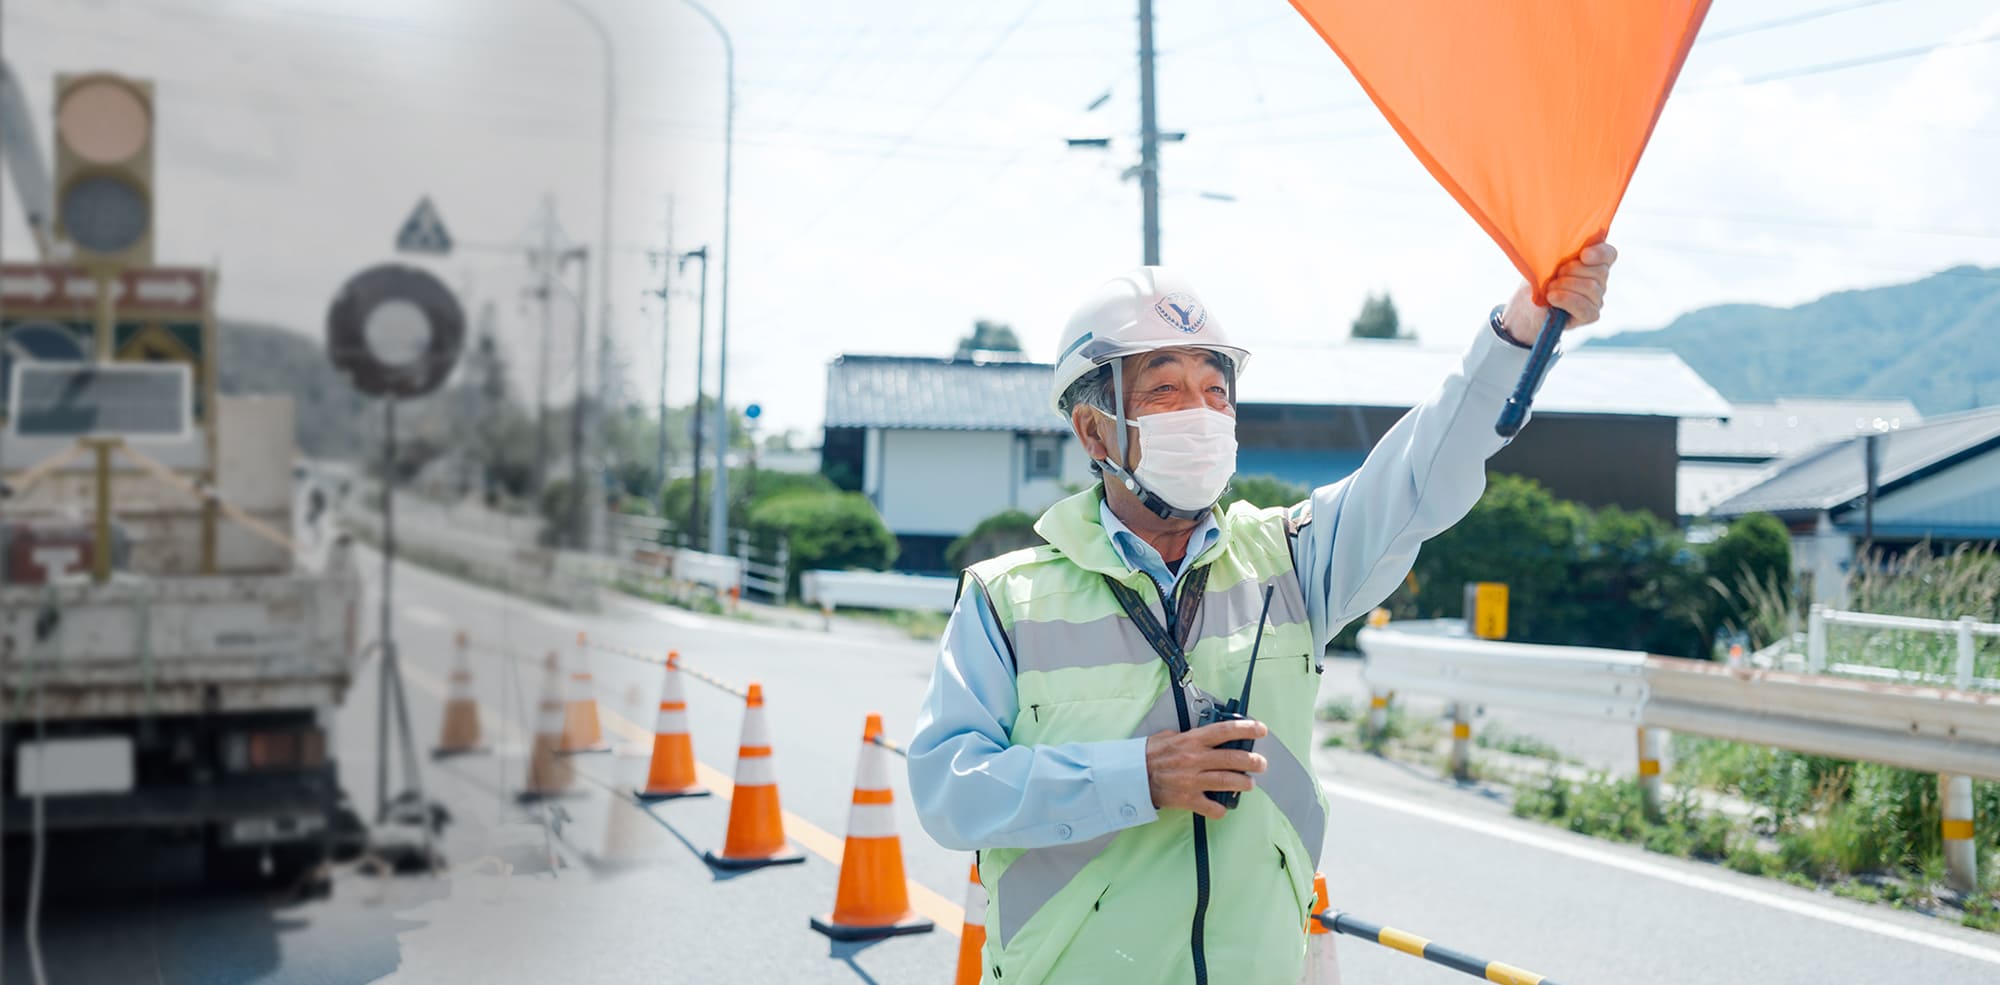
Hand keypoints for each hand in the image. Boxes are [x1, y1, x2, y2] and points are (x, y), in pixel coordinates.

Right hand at [1145, 719, 1268, 820]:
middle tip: (1261, 763)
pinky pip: (1212, 807)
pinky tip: (1223, 806)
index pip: (1224, 731)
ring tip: (1249, 784)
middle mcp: (1194, 759)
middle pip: (1232, 758)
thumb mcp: (1168, 737)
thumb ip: (1188, 736)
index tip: (1261, 729)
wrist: (1131, 777)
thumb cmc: (1149, 756)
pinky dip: (1221, 809)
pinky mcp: (1187, 799)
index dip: (1246, 728)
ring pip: (1227, 781)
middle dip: (1252, 761)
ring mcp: (1192, 780)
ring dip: (1244, 783)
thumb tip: (1206, 735)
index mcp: (1191, 740)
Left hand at [1500, 241, 1617, 343]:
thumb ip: (1559, 252)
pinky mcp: (1590, 315)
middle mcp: (1598, 280)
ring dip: (1565, 285)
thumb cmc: (1536, 282)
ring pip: (1592, 287)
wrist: (1523, 309)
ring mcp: (1596, 299)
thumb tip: (1562, 239)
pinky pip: (1585, 307)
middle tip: (1555, 275)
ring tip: (1549, 288)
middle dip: (1572, 270)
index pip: (1609, 254)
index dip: (1600, 253)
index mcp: (1591, 262)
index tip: (1583, 255)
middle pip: (1600, 271)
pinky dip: (1566, 299)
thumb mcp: (1544, 262)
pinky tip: (1551, 298)